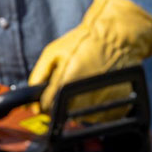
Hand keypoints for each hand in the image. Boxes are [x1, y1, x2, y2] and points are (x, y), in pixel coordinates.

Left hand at [29, 0, 151, 120]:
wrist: (117, 36)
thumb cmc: (85, 41)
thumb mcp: (53, 52)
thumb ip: (37, 77)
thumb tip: (31, 101)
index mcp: (67, 82)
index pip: (47, 107)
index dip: (44, 102)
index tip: (49, 95)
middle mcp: (86, 93)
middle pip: (65, 113)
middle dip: (62, 103)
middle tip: (70, 86)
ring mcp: (105, 98)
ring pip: (84, 116)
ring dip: (80, 107)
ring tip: (85, 86)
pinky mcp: (119, 100)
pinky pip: (104, 114)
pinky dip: (98, 107)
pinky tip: (98, 91)